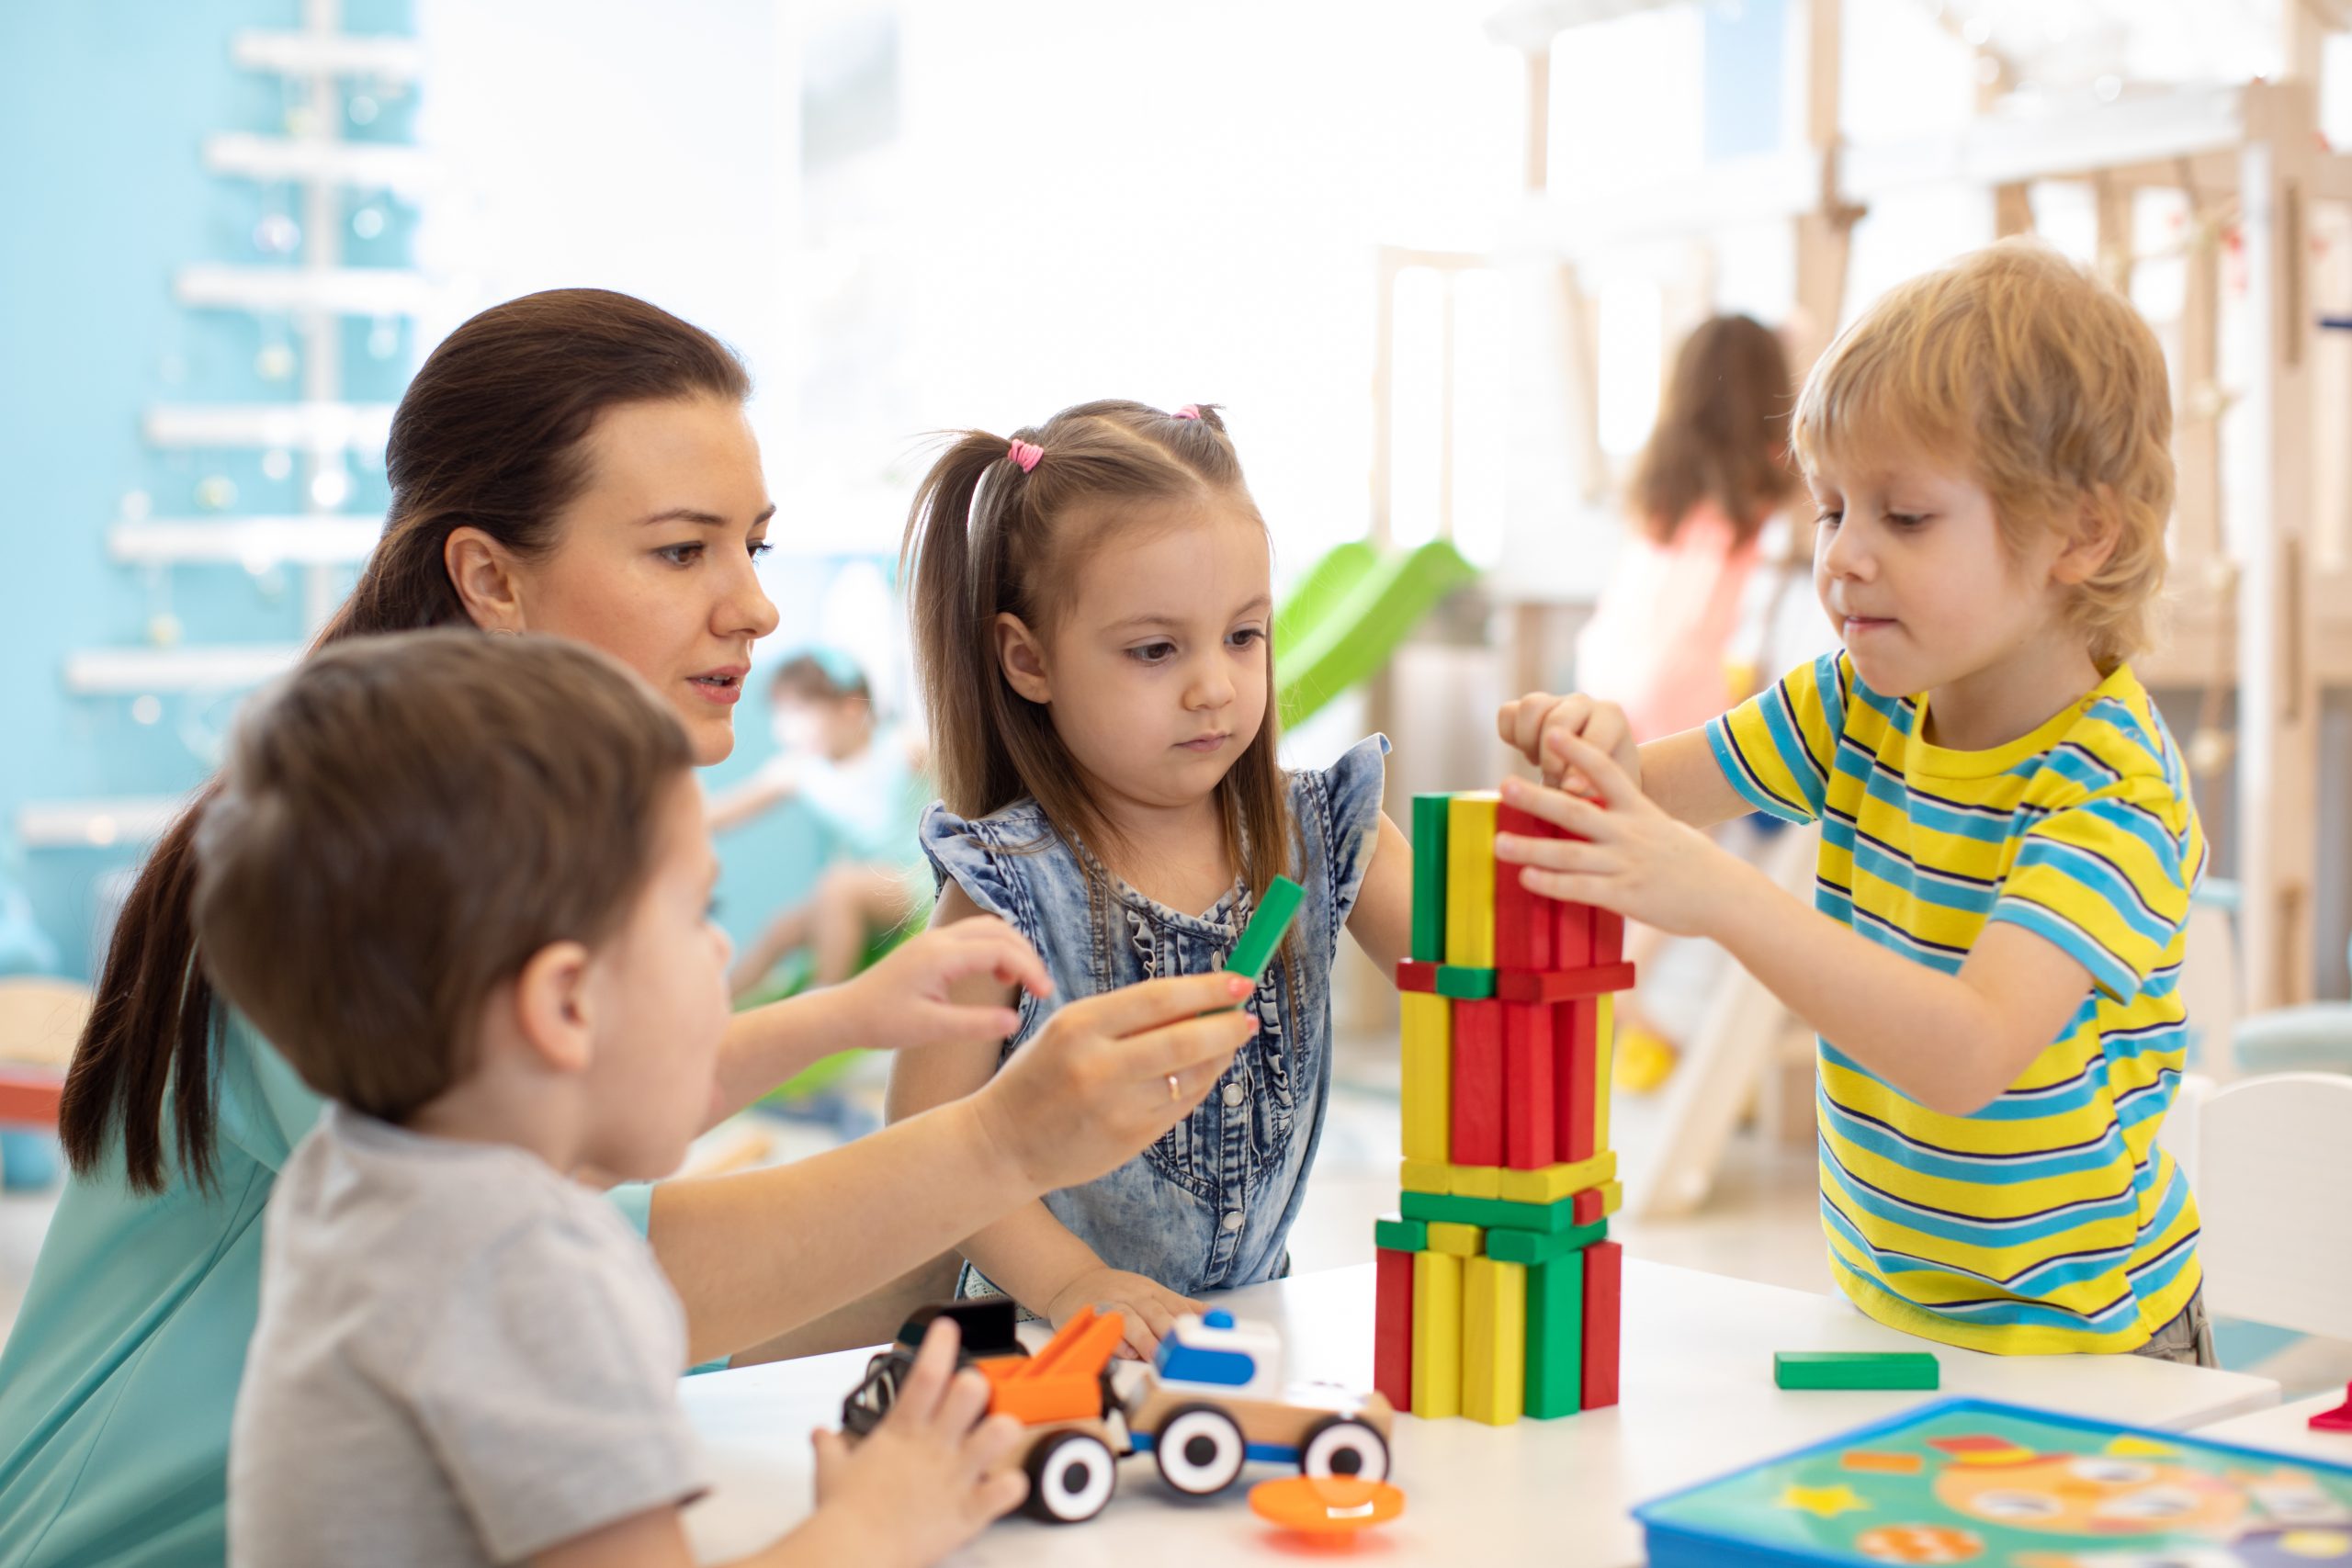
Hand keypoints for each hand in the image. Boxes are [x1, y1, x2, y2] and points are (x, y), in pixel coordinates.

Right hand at [806, 1318, 1026, 1567]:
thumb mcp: (831, 1472)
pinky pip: (1006, 1490)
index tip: (948, 1327)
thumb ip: (830, 1448)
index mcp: (902, 1432)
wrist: (852, 1552)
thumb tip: (820, 1435)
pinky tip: (1008, 1482)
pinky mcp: (967, 1510)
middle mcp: (933, 1447)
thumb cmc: (843, 1514)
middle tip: (977, 1392)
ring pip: (998, 1434)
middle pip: (970, 1392)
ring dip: (1004, 1428)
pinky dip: (1012, 1485)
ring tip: (1002, 1429)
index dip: (940, 1344)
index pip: (925, 1374)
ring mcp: (954, 1477)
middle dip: (978, 1385)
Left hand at [837, 917, 1051, 1051]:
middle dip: (1027, 956)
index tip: (1045, 995)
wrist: (844, 1013)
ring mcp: (933, 939)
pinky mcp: (931, 946)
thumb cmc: (883, 1023)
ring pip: (987, 928)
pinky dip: (994, 949)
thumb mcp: (931, 1029)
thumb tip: (1015, 1020)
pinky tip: (996, 976)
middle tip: (1041, 990)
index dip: (1030, 969)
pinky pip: (972, 935)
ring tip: (1022, 982)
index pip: (1001, 949)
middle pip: (999, 931)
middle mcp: (939, 939)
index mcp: (940, 956)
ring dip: (1011, 949)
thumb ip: (975, 1024)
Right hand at [976, 972, 1256, 1192]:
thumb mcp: (1069, 1031)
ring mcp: (1116, 1108)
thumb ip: (1127, 1017)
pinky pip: (1182, 1106)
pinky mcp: (1130, 1140)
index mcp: (1079, 1026)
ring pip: (1191, 1076)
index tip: (1240, 980)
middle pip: (1184, 1040)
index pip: (1159, 999)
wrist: (1004, 1142)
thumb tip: (1199, 1001)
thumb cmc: (1042, 1076)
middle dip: (1226, 1025)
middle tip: (1247, 1015)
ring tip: (1229, 1039)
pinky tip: (1203, 1071)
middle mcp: (1098, 1066)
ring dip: (1220, 1055)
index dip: (1207, 989)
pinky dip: (1200, 1084)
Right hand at [1044, 1267, 1204, 1360]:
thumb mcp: (1150, 1291)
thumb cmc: (1117, 1290)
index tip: (1207, 1337)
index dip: (1191, 1321)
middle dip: (1170, 1331)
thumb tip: (1213, 1318)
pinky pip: (1104, 1329)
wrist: (1073, 1280)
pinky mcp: (1091, 1316)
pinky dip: (1116, 1342)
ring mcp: (1111, 1304)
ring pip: (1130, 1319)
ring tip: (1157, 1357)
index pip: (1175, 1305)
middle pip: (1155, 1311)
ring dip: (1145, 1339)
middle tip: (1182, 1351)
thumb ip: (1179, 1306)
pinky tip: (1126, 1353)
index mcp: (1152, 1291)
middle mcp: (1133, 1295)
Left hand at [1493, 735, 1746, 939]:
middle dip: (1536, 799)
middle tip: (1504, 786)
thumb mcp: (1661, 827)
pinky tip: (1526, 879)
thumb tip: (1596, 810)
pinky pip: (1582, 889)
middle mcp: (1629, 833)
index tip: (1552, 732)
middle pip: (1575, 811)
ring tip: (1499, 843)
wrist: (1726, 895)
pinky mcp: (1626, 897)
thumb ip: (1629, 817)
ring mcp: (1626, 865)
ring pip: (1570, 854)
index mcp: (1638, 810)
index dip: (1578, 750)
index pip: (1606, 771)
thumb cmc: (1692, 861)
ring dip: (1531, 848)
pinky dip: (1552, 884)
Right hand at [1497, 691, 1640, 795]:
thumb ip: (1589, 788)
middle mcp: (1583, 703)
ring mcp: (1554, 701)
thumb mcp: (1605, 787)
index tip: (1571, 790)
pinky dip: (1511, 736)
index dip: (1578, 766)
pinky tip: (1530, 753)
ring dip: (1529, 742)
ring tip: (1540, 764)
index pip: (1593, 735)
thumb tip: (1567, 788)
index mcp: (1610, 717)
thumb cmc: (1603, 781)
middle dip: (1551, 758)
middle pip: (1557, 720)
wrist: (1592, 771)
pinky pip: (1507, 713)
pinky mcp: (1529, 708)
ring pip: (1530, 707)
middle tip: (1554, 782)